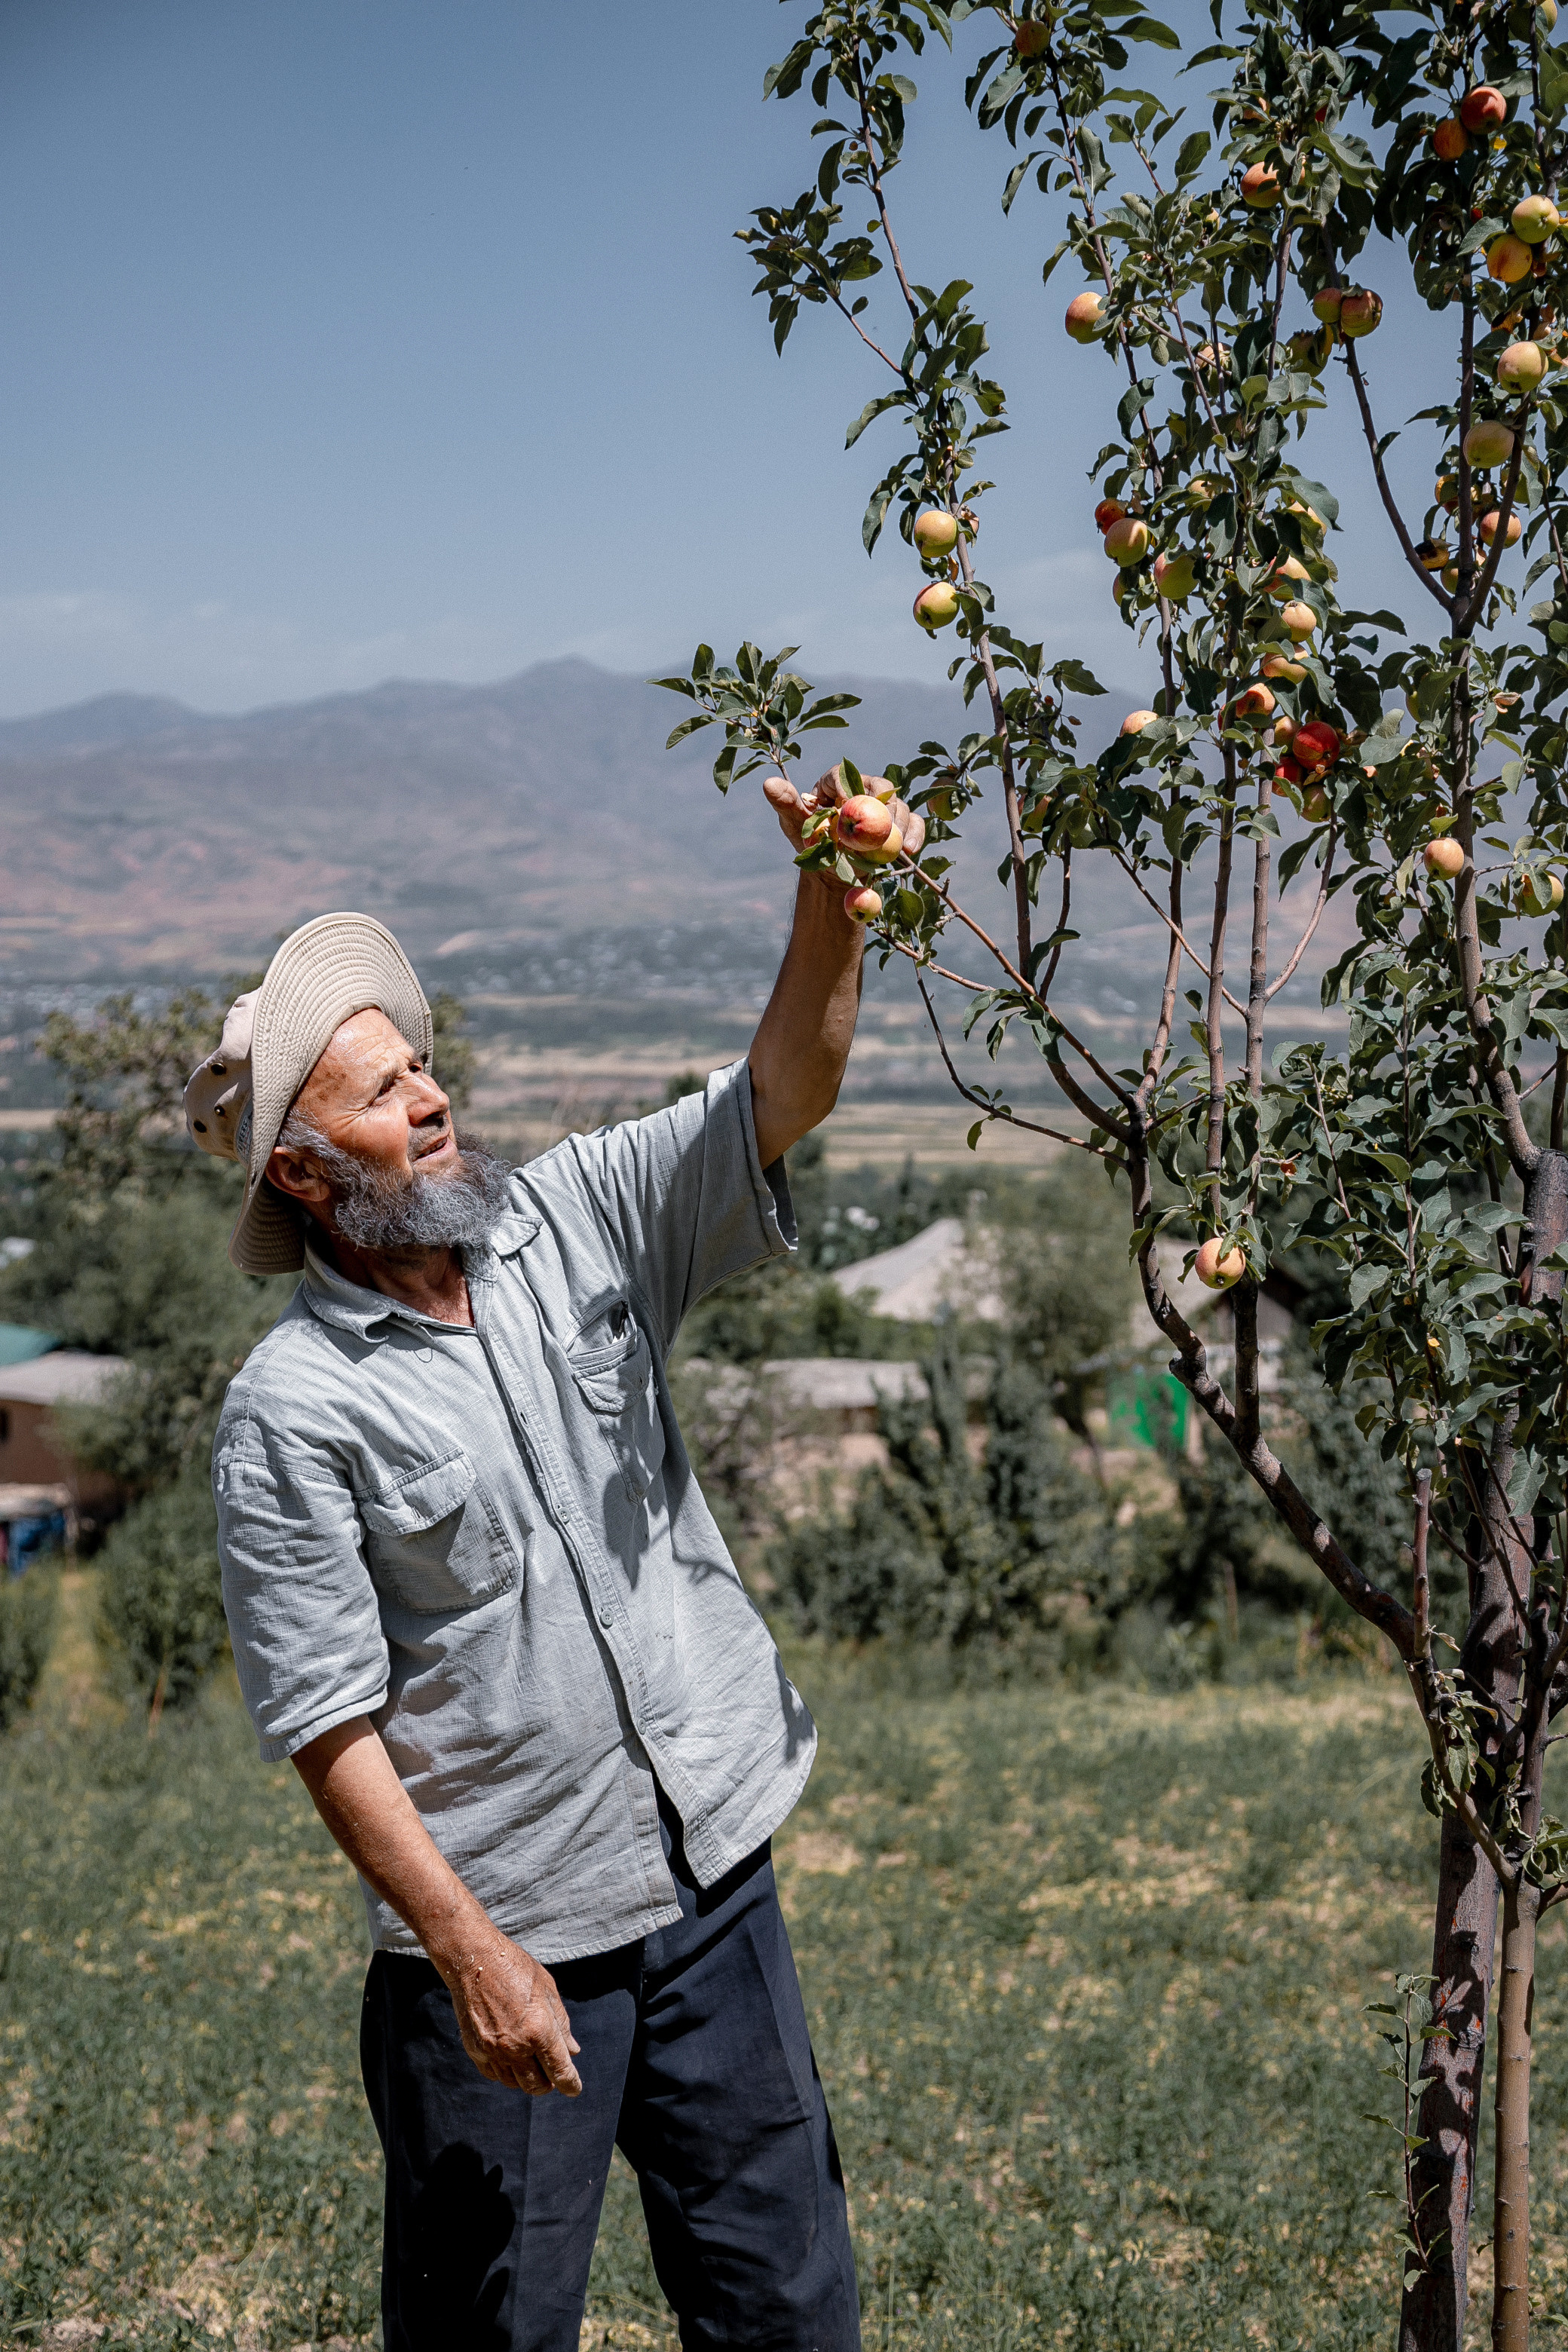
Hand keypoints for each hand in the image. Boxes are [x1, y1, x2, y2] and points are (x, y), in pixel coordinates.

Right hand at [444, 1925, 582, 2096]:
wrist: (474, 1959)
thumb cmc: (515, 1968)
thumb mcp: (548, 1990)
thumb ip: (562, 2024)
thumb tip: (573, 2051)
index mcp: (539, 2030)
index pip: (560, 2072)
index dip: (571, 2084)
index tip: (574, 2088)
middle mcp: (516, 2046)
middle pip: (536, 2086)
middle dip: (548, 2083)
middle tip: (551, 2071)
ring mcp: (493, 2051)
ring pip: (514, 2083)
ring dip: (526, 2078)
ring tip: (531, 2061)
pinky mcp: (475, 2050)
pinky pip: (494, 2074)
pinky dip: (506, 2071)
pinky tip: (510, 2056)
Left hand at [763, 764, 926, 884]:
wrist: (832, 871)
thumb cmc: (811, 842)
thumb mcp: (795, 824)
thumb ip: (786, 803)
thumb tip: (767, 783)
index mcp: (835, 783)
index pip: (843, 775)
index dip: (847, 788)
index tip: (848, 807)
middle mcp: (863, 790)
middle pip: (880, 786)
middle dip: (882, 806)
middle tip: (882, 827)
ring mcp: (884, 808)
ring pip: (899, 805)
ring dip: (900, 825)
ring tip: (896, 846)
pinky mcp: (900, 826)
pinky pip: (915, 823)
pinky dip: (917, 835)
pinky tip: (911, 851)